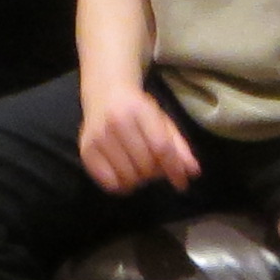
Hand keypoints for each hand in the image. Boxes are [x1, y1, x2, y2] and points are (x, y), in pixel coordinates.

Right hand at [74, 78, 198, 195]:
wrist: (104, 94)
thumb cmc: (137, 110)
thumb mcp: (161, 121)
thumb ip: (179, 146)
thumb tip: (192, 172)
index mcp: (140, 110)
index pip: (161, 147)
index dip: (174, 169)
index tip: (182, 184)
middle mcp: (116, 122)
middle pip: (145, 165)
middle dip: (155, 173)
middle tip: (154, 168)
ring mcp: (98, 137)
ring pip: (128, 177)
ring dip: (139, 180)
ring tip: (139, 170)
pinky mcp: (86, 151)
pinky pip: (109, 183)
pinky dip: (121, 185)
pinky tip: (124, 175)